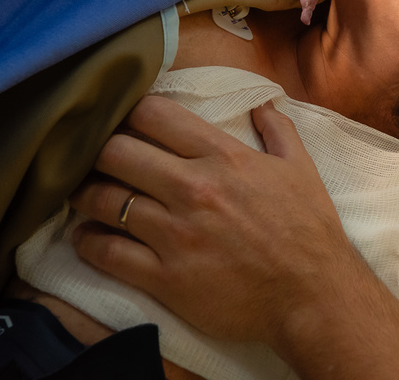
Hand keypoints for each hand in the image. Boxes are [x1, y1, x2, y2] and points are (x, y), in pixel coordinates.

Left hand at [68, 98, 358, 346]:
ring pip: (103, 200)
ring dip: (86, 195)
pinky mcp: (165, 276)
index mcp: (225, 158)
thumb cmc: (310, 229)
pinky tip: (87, 238)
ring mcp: (176, 234)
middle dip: (101, 151)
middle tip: (99, 159)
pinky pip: (106, 252)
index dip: (131, 113)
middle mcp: (195, 189)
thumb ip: (279, 131)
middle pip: (116, 152)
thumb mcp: (302, 169)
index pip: (155, 116)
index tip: (127, 123)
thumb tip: (263, 105)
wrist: (313, 293)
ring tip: (85, 195)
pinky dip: (88, 242)